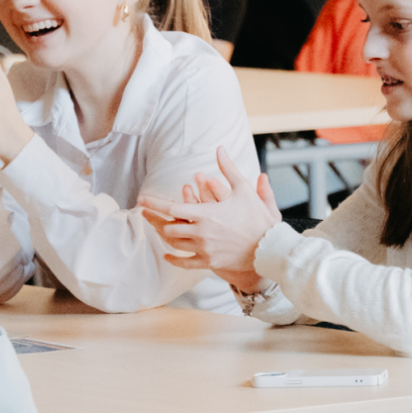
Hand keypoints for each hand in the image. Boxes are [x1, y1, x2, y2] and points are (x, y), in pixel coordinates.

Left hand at [139, 147, 281, 281]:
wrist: (269, 248)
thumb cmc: (258, 218)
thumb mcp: (243, 189)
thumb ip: (228, 169)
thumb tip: (219, 149)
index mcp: (206, 214)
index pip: (172, 208)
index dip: (154, 203)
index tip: (141, 200)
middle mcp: (200, 233)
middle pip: (168, 227)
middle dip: (155, 219)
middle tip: (145, 214)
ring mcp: (204, 250)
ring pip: (174, 244)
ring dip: (163, 235)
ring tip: (156, 228)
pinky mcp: (210, 262)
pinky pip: (185, 263)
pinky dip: (174, 259)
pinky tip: (167, 255)